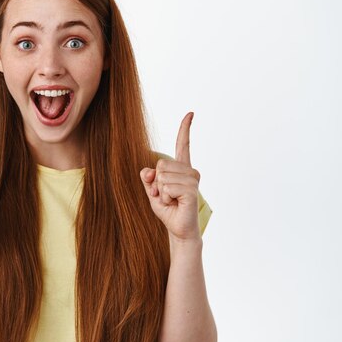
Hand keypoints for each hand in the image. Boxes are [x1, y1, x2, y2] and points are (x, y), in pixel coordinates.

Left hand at [140, 112, 200, 241]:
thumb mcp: (152, 192)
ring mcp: (193, 180)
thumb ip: (148, 179)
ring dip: (160, 192)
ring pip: (162, 177)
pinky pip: (167, 188)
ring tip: (171, 200)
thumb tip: (148, 170)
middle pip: (160, 165)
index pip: (182, 145)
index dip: (185, 129)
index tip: (191, 113)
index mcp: (181, 168)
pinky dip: (164, 198)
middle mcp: (190, 171)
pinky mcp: (192, 191)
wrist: (178, 228)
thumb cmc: (168, 209)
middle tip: (165, 196)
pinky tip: (175, 204)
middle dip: (156, 183)